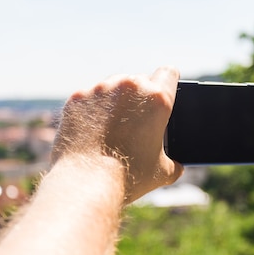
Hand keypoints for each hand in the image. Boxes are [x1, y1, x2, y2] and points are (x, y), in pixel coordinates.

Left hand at [50, 66, 183, 202]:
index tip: (164, 90)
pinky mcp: (77, 98)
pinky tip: (91, 132)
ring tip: (111, 130)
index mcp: (157, 99)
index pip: (168, 73)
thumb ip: (173, 163)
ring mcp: (100, 89)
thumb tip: (176, 167)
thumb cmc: (128, 176)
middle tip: (135, 123)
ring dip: (114, 101)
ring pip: (112, 87)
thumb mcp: (162, 173)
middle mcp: (129, 87)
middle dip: (139, 98)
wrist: (86, 181)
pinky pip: (88, 98)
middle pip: (139, 81)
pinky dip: (91, 111)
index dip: (168, 82)